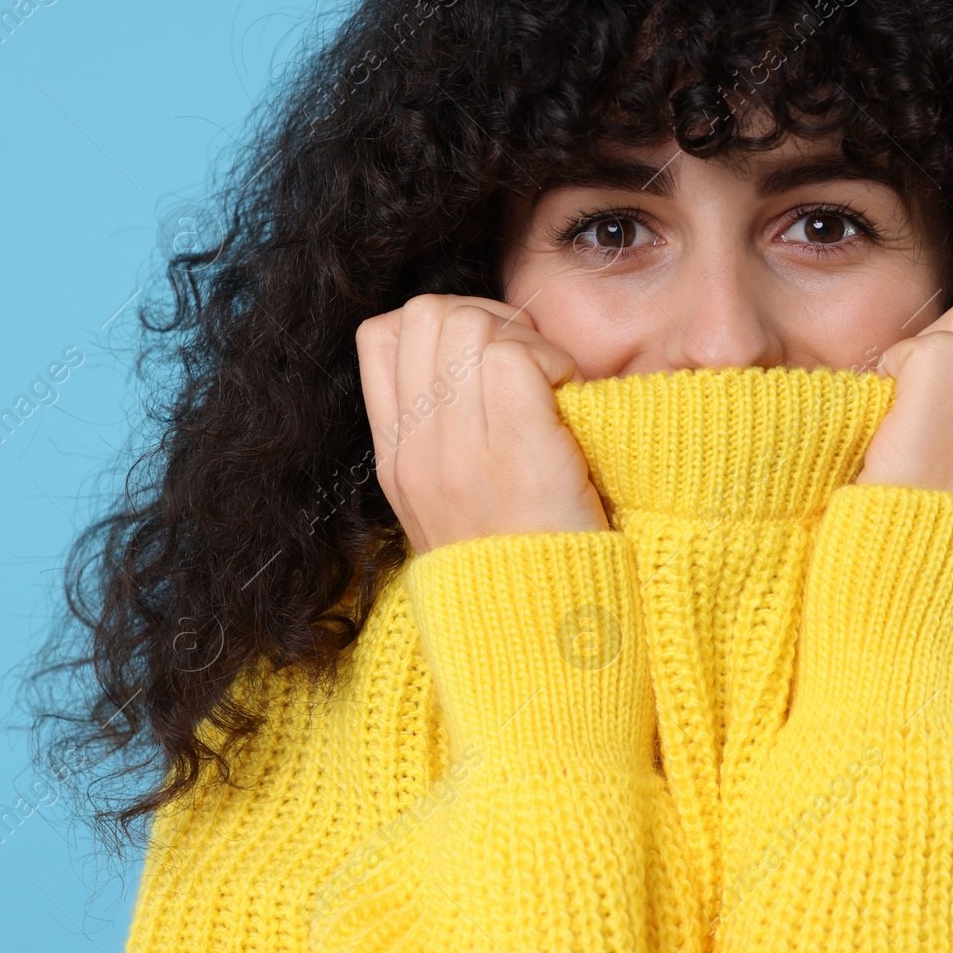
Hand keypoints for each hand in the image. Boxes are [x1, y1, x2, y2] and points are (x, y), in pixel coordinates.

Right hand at [356, 293, 607, 552]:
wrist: (543, 639)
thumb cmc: (522, 565)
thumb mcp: (456, 505)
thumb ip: (449, 439)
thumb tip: (479, 366)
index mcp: (397, 459)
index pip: (381, 337)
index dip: (440, 325)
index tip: (489, 360)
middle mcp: (416, 451)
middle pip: (424, 313)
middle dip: (485, 317)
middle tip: (530, 363)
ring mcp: (458, 453)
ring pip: (467, 323)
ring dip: (521, 338)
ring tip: (551, 384)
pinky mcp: (514, 455)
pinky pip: (515, 357)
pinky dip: (552, 360)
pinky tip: (571, 399)